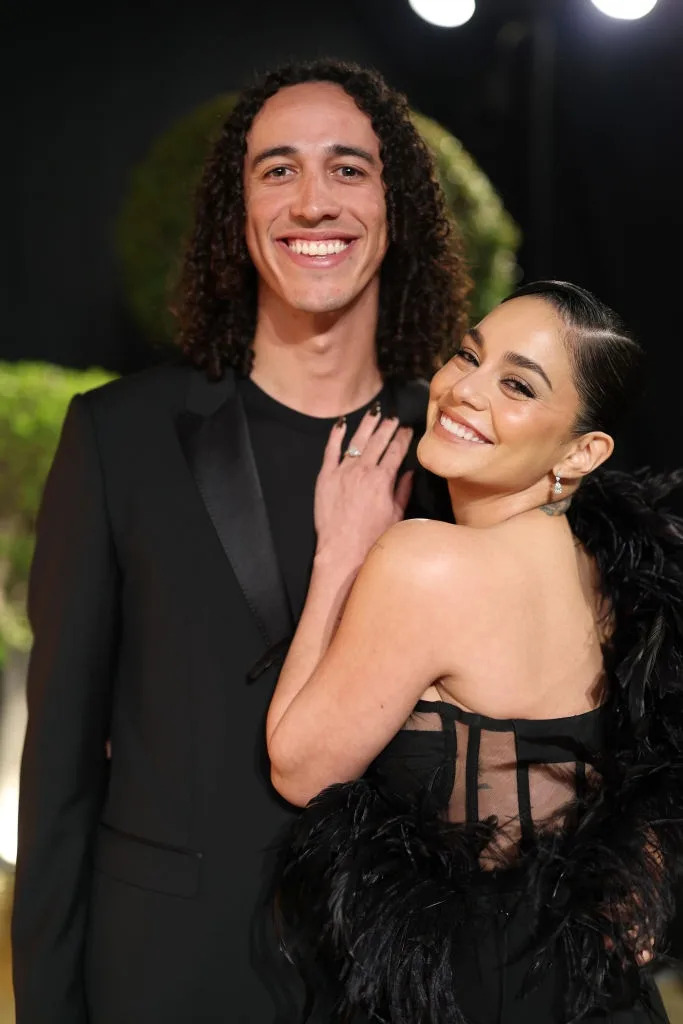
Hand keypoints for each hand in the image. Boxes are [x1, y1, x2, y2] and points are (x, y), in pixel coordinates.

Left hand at [314, 409, 413, 574]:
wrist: (343, 551)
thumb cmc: (372, 539)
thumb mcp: (396, 515)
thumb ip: (402, 491)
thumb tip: (409, 473)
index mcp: (383, 479)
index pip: (396, 451)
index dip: (403, 438)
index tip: (407, 430)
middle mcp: (363, 470)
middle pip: (378, 441)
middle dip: (387, 427)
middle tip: (393, 418)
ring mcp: (342, 471)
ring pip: (357, 441)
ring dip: (367, 425)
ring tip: (374, 413)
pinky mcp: (325, 476)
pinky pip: (331, 450)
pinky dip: (336, 435)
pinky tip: (341, 424)